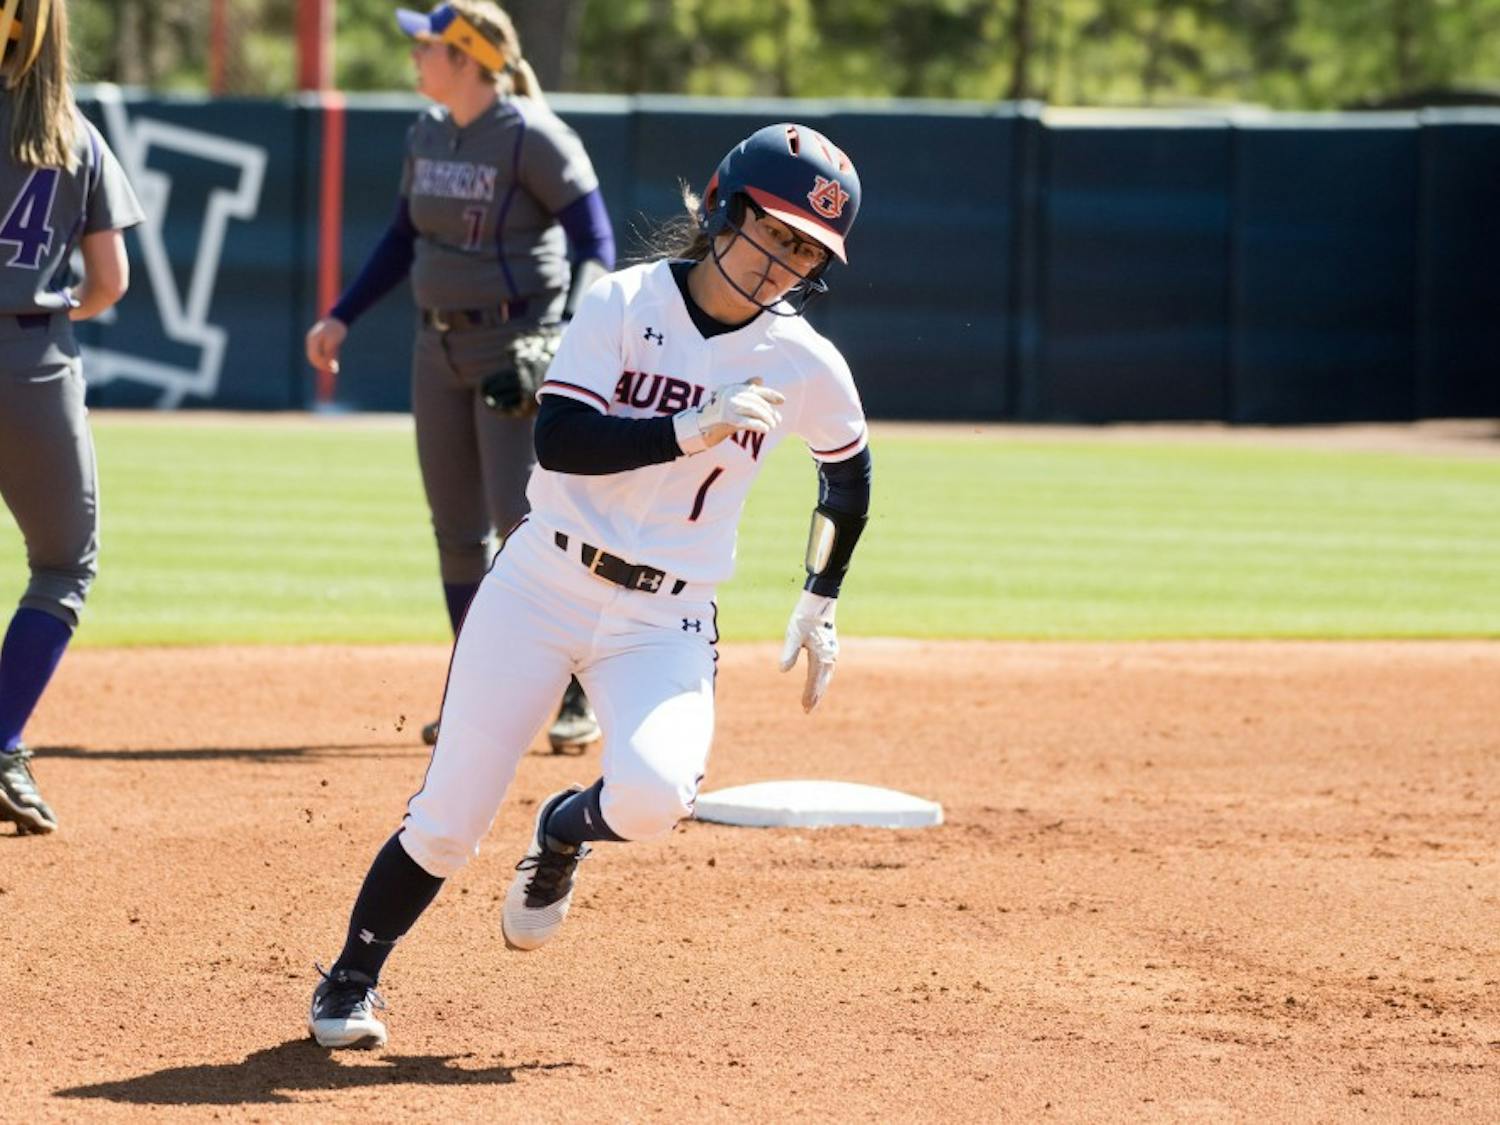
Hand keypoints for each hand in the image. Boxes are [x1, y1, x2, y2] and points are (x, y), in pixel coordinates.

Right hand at [305, 317, 348, 373]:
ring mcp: (313, 341)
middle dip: (323, 365)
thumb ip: (328, 350)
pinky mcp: (317, 342)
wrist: (338, 319)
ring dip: (324, 363)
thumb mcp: (334, 340)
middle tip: (335, 369)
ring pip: (315, 356)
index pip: (315, 356)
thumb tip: (326, 360)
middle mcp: (311, 340)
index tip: (334, 368)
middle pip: (313, 357)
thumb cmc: (337, 329)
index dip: (323, 364)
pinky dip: (325, 358)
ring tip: (335, 367)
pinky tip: (334, 361)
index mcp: (313, 340)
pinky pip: (318, 353)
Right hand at [674, 377, 785, 453]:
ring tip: (772, 426)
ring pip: (755, 410)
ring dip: (767, 419)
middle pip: (757, 401)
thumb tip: (761, 379)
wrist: (695, 428)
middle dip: (769, 411)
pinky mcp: (727, 420)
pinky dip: (759, 425)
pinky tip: (766, 430)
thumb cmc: (713, 415)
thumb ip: (743, 388)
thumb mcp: (728, 398)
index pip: (755, 389)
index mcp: (731, 388)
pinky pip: (748, 422)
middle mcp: (730, 395)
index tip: (782, 401)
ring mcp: (728, 407)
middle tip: (778, 420)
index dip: (770, 394)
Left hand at [779, 591, 837, 712]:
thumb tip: (783, 670)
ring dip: (820, 688)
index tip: (805, 708)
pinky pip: (828, 668)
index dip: (809, 695)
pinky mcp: (830, 646)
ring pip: (827, 676)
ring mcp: (832, 651)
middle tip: (808, 710)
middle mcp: (830, 656)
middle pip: (822, 682)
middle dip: (815, 696)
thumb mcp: (793, 634)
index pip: (813, 681)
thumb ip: (789, 652)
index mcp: (821, 656)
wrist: (820, 600)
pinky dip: (823, 678)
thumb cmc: (805, 616)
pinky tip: (820, 680)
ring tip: (814, 699)